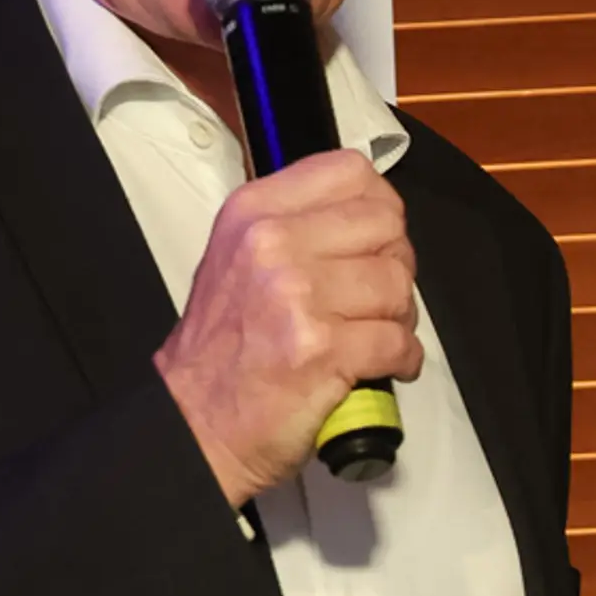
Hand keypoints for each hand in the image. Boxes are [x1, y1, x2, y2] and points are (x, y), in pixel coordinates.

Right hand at [153, 150, 421, 506]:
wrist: (192, 423)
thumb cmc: (221, 349)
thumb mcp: (237, 257)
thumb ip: (297, 224)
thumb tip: (368, 217)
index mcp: (253, 212)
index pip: (350, 172)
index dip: (379, 207)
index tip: (376, 238)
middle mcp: (272, 244)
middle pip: (386, 225)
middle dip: (395, 264)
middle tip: (379, 296)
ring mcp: (297, 295)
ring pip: (397, 284)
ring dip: (399, 316)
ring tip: (375, 334)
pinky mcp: (322, 348)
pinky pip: (398, 341)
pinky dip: (403, 359)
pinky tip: (383, 366)